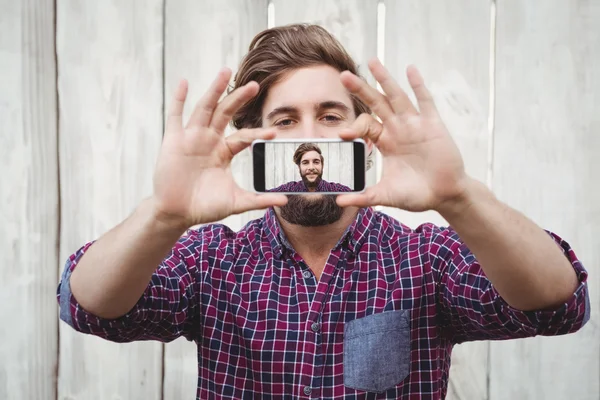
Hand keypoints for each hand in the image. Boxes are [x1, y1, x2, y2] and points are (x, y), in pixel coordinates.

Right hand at [152, 68, 287, 226]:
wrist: (177, 213)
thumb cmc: (204, 206)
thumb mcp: (235, 202)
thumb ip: (259, 200)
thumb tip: (285, 200)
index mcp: (224, 152)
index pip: (244, 137)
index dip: (257, 134)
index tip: (274, 133)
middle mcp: (209, 140)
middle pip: (226, 113)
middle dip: (239, 99)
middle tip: (255, 85)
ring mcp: (191, 138)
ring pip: (205, 108)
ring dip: (214, 89)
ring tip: (225, 70)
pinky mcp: (173, 141)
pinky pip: (175, 116)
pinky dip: (178, 99)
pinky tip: (184, 82)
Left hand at [336, 58, 470, 212]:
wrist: (445, 196)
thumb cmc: (416, 195)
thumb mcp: (386, 196)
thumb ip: (364, 197)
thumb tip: (338, 202)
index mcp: (385, 142)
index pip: (366, 125)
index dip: (354, 127)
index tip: (343, 134)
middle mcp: (398, 129)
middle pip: (376, 103)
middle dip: (361, 89)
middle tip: (344, 76)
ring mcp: (415, 125)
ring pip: (397, 96)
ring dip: (384, 79)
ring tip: (372, 61)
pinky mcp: (433, 125)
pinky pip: (425, 101)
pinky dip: (418, 85)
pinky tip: (410, 69)